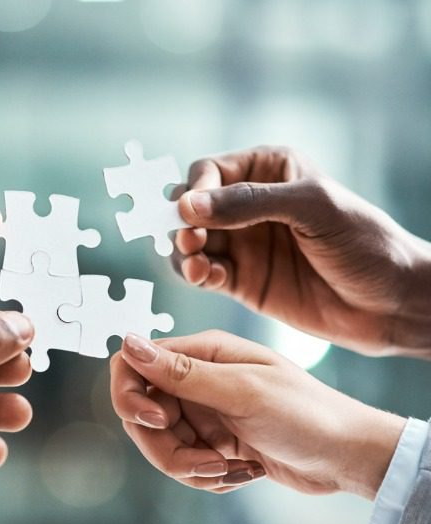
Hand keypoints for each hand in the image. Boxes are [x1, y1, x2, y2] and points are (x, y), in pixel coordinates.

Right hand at [110, 330, 405, 497]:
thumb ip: (182, 372)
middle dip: (165, 446)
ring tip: (230, 470)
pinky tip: (243, 472)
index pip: (134, 364)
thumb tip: (127, 342)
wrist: (349, 457)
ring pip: (160, 444)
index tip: (158, 421)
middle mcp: (196, 380)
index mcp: (201, 353)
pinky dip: (207, 476)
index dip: (130, 395)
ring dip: (189, 467)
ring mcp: (203, 412)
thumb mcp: (243, 392)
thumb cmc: (306, 414)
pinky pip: (184, 464)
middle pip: (141, 413)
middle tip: (208, 463)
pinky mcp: (212, 441)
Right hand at [173, 146, 430, 356]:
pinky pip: (203, 273)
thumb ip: (249, 202)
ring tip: (195, 263)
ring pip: (189, 242)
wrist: (390, 303)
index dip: (195, 190)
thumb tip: (189, 205)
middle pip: (191, 207)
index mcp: (269, 171)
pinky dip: (195, 274)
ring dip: (183, 251)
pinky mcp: (240, 280)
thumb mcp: (313, 208)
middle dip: (182, 222)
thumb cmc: (365, 243)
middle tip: (190, 240)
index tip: (190, 212)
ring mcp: (242, 244)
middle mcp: (249, 205)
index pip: (209, 171)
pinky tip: (205, 277)